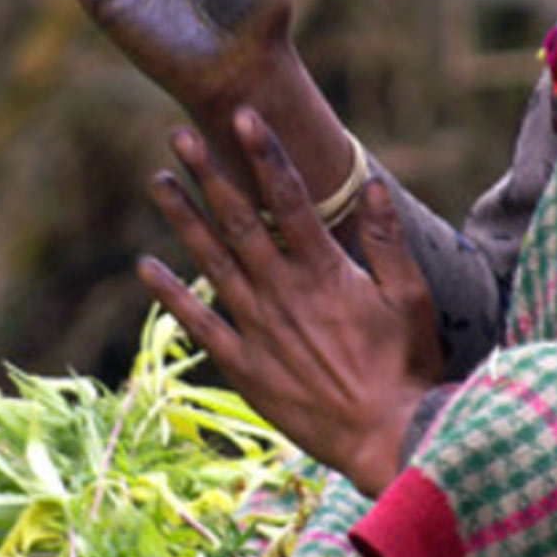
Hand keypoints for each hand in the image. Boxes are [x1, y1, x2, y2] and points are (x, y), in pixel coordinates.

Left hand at [138, 108, 444, 498]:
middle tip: (180, 135)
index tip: (243, 116)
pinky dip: (171, 295)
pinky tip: (146, 266)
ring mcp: (259, 328)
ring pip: (212, 262)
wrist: (389, 440)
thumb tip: (369, 184)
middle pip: (238, 221)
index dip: (264, 153)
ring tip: (159, 181)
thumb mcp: (411, 297)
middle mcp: (283, 292)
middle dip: (209, 174)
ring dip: (184, 219)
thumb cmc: (406, 366)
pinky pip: (200, 324)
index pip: (288, 198)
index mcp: (324, 271)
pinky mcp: (244, 366)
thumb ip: (387, 239)